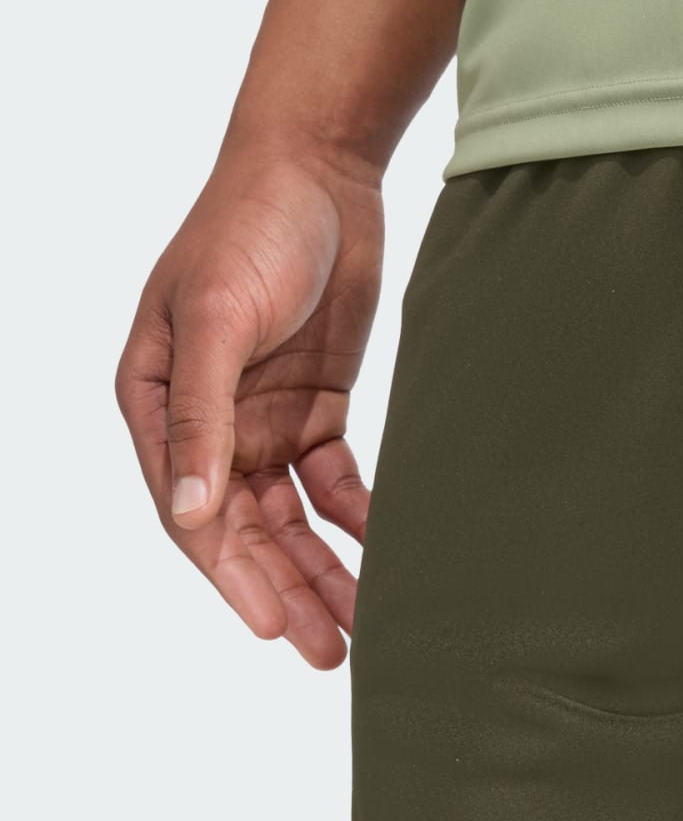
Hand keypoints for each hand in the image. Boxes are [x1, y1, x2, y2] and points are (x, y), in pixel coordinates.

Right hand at [116, 143, 384, 668]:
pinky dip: (357, 518)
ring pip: (290, 517)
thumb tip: (192, 516)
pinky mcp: (316, 406)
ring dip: (322, 569)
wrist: (318, 169)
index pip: (192, 513)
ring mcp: (262, 417)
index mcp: (157, 405)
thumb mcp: (217, 319)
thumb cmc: (248, 228)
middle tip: (329, 651)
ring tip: (362, 626)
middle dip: (284, 591)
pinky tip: (386, 554)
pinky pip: (334, 480)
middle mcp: (206, 423)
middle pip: (244, 529)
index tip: (274, 627)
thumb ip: (203, 419)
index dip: (231, 576)